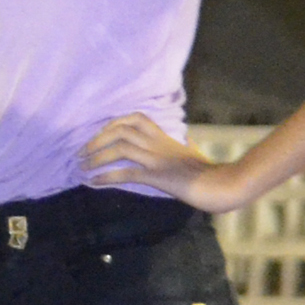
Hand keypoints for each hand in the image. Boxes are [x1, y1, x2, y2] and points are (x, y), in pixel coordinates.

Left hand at [82, 113, 246, 209]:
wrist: (223, 185)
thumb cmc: (207, 172)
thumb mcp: (190, 153)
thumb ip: (180, 146)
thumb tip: (183, 142)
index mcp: (164, 137)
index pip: (134, 118)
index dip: (111, 123)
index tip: (98, 134)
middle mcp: (159, 144)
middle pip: (121, 130)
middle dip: (96, 140)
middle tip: (80, 153)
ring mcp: (158, 159)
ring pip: (120, 148)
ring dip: (96, 157)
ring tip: (81, 168)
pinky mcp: (159, 176)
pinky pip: (127, 173)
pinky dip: (106, 176)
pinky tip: (94, 182)